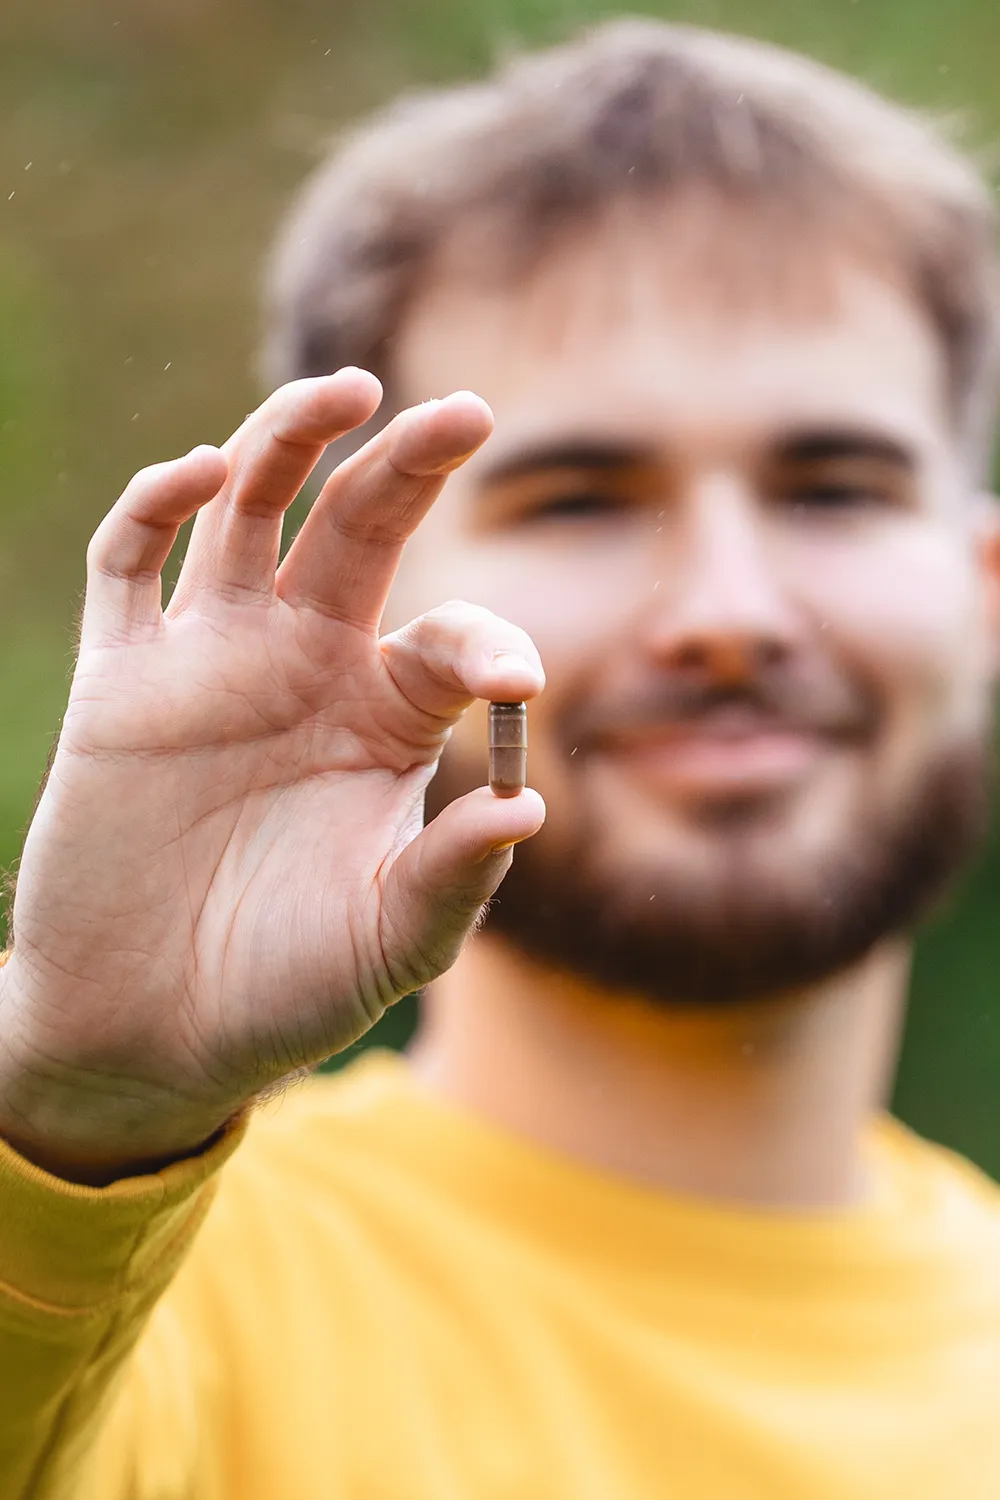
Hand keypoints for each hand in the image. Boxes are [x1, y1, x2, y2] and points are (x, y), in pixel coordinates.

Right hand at [0, 371, 544, 1181]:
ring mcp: (212, 660)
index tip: (516, 684)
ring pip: (250, 509)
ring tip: (349, 392)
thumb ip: (453, 877)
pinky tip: (200, 473)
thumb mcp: (391, 940)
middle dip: (409, 463)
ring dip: (290, 439)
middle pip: (360, 526)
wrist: (155, 1030)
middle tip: (466, 413)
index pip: (453, 635)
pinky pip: (131, 561)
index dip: (488, 642)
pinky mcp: (121, 681)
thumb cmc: (287, 985)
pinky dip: (156, 505)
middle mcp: (308, 666)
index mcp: (387, 716)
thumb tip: (530, 810)